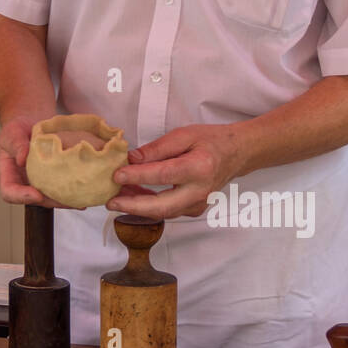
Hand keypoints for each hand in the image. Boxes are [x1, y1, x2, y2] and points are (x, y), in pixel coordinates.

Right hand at [0, 116, 72, 208]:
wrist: (32, 121)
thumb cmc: (18, 128)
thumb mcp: (12, 132)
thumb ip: (16, 144)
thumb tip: (23, 159)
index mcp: (9, 173)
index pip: (9, 191)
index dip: (21, 197)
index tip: (36, 194)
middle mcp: (24, 182)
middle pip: (34, 199)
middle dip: (50, 201)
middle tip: (65, 199)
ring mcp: (39, 181)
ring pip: (50, 197)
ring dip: (64, 200)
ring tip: (79, 200)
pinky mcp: (53, 178)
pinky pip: (60, 188)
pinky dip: (72, 191)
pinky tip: (84, 192)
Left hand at [106, 123, 244, 219]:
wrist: (237, 154)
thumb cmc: (211, 141)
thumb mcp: (184, 135)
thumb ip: (157, 148)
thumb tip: (131, 159)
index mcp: (199, 168)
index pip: (162, 175)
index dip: (137, 176)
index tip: (116, 175)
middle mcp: (199, 191)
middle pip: (162, 206)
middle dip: (132, 206)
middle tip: (110, 201)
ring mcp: (198, 204)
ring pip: (163, 212)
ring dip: (137, 207)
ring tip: (116, 197)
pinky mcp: (193, 209)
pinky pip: (167, 211)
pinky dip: (148, 207)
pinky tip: (132, 196)